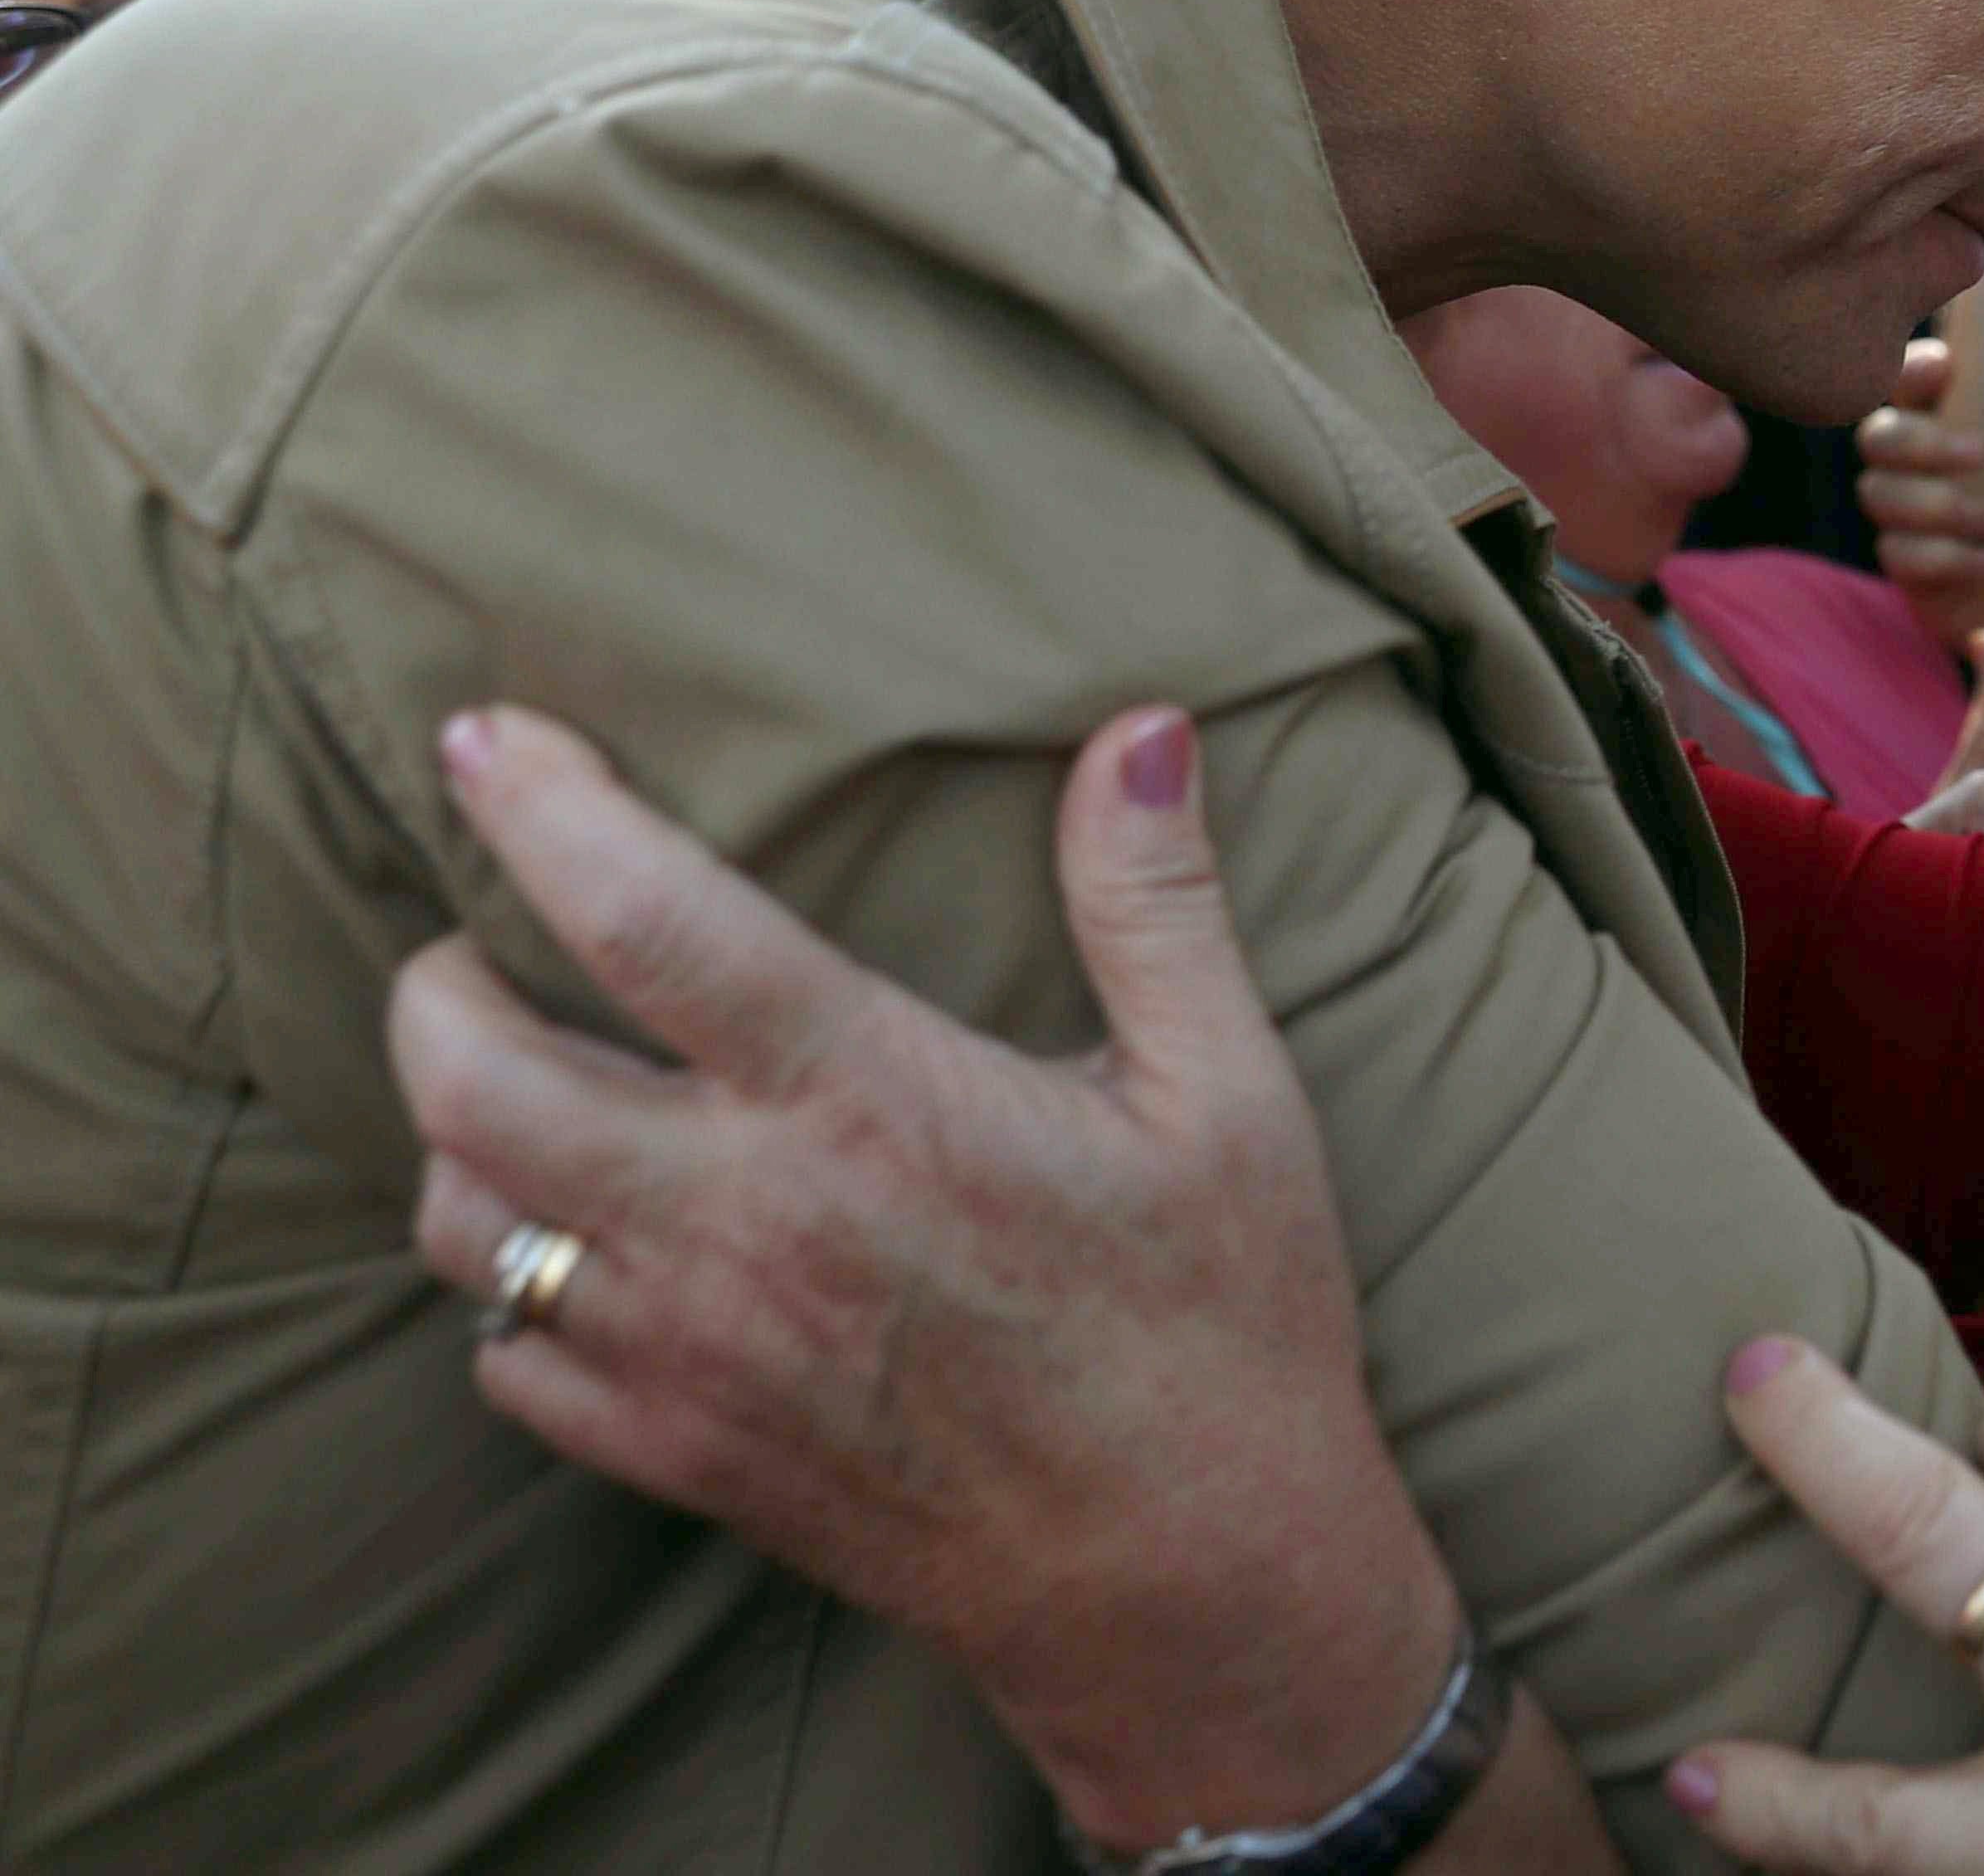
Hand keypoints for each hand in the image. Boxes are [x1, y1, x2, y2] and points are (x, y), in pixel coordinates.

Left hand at [388, 703, 1461, 1852]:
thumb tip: (1142, 728)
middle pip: (471, 1078)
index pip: (650, 921)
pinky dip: (508, 1289)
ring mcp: (693, 1352)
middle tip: (477, 940)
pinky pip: (507, 1362)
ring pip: (464, 1219)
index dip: (540, 807)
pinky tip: (578, 1248)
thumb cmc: (1220, 1319)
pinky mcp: (677, 1457)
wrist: (1187, 1575)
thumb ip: (1156, 899)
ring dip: (459, 1133)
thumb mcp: (1228, 1091)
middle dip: (434, 983)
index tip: (479, 733)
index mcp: (876, 1104)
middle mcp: (747, 1222)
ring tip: (514, 1079)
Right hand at [1858, 336, 1983, 648]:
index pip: (1906, 378)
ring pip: (1878, 494)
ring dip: (1932, 501)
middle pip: (1880, 436)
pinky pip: (1896, 556)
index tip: (1947, 365)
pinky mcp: (1920, 573)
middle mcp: (1923, 463)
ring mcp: (1915, 519)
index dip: (1911, 368)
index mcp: (1955, 415)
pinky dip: (1937, 555)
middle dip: (1923, 441)